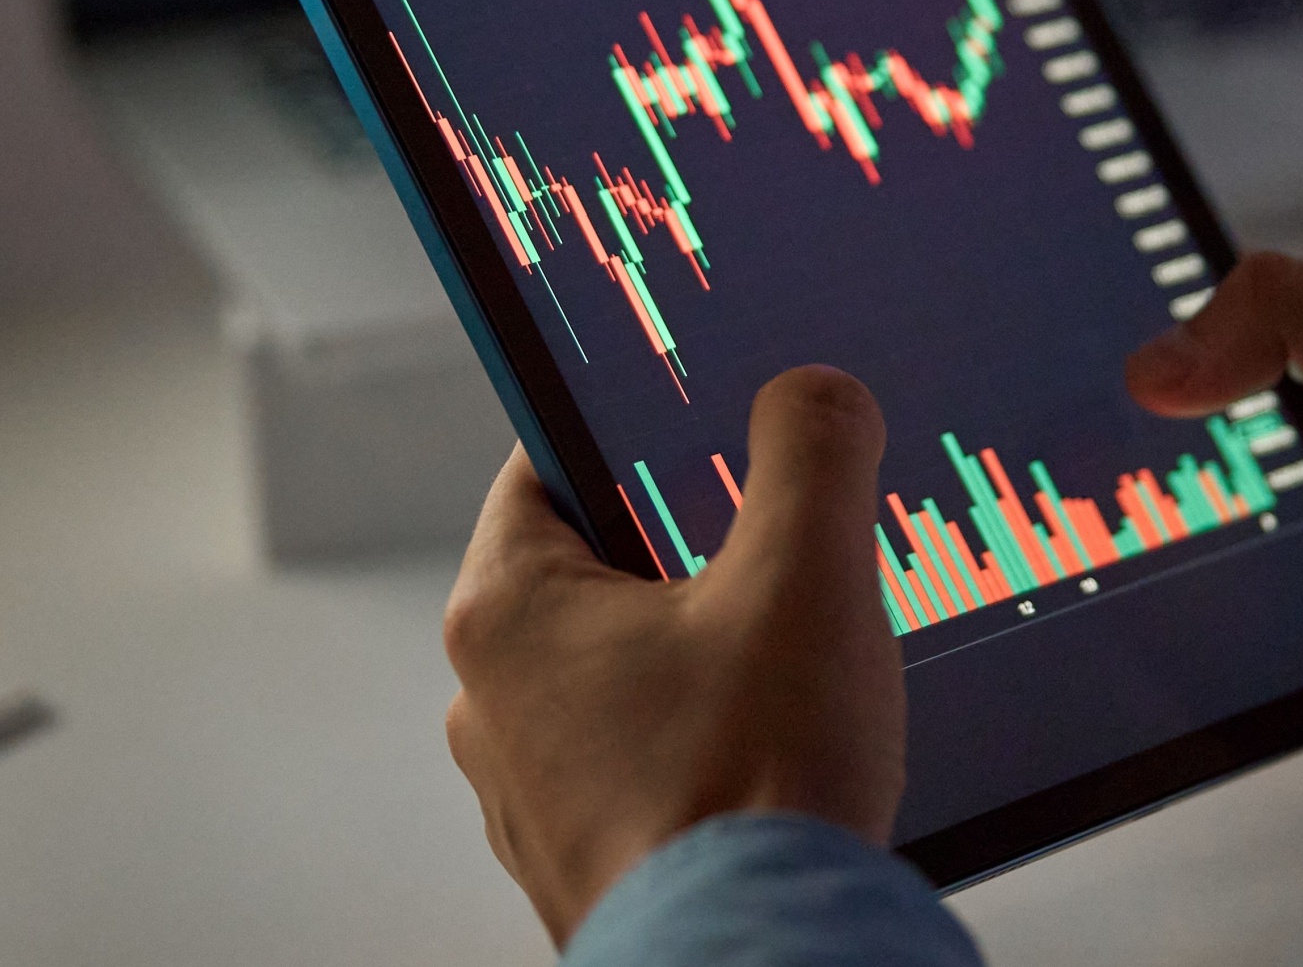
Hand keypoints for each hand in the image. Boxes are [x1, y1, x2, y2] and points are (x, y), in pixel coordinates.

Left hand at [442, 366, 906, 944]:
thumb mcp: (805, 571)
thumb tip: (811, 393)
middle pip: (597, 568)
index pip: (546, 462)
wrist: (764, 963)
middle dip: (692, 549)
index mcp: (505, 612)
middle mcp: (491, 703)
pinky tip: (782, 745)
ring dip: (706, 653)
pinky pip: (646, 758)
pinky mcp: (591, 858)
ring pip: (626, 671)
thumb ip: (810, 452)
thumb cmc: (753, 786)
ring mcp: (533, 794)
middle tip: (777, 543)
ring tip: (794, 658)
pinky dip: (707, 739)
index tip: (696, 420)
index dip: (629, 430)